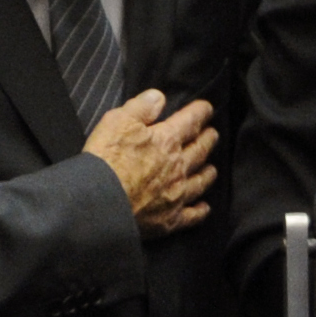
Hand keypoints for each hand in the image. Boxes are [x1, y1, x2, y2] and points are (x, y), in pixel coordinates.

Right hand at [81, 89, 218, 234]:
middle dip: (208, 140)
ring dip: (208, 174)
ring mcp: (176, 195)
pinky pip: (191, 215)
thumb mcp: (117, 121)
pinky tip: (205, 208)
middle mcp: (178, 167)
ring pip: (200, 182)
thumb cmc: (106, 158)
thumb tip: (159, 97)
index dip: (200, 112)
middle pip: (199, 151)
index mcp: (167, 141)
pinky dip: (200, 211)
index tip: (207, 108)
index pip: (190, 121)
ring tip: (212, 169)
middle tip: (213, 135)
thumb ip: (140, 107)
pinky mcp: (170, 219)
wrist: (102, 201)